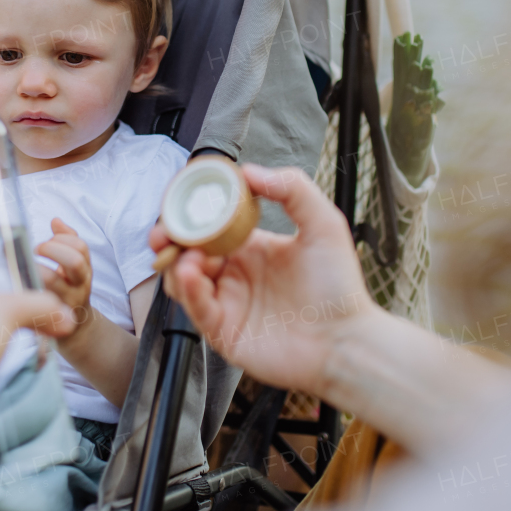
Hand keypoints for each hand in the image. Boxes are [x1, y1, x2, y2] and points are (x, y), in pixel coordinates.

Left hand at [35, 218, 93, 336]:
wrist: (75, 330)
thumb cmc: (68, 289)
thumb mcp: (73, 267)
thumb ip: (67, 242)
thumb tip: (55, 220)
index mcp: (84, 269)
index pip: (81, 247)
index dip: (63, 238)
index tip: (48, 239)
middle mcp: (79, 285)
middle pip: (75, 261)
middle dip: (53, 250)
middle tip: (36, 250)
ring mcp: (65, 302)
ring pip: (54, 281)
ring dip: (38, 269)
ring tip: (27, 267)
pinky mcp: (49, 316)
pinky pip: (38, 301)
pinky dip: (26, 290)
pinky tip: (18, 284)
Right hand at [151, 164, 380, 398]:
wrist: (346, 339)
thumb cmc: (339, 288)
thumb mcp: (323, 223)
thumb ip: (291, 188)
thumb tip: (249, 171)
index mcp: (252, 247)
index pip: (211, 224)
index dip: (191, 213)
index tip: (180, 200)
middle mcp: (235, 273)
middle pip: (187, 251)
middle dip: (170, 238)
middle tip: (164, 232)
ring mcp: (227, 302)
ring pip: (183, 279)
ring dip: (177, 263)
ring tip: (188, 256)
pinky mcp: (223, 331)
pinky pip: (197, 307)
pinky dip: (188, 288)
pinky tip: (193, 274)